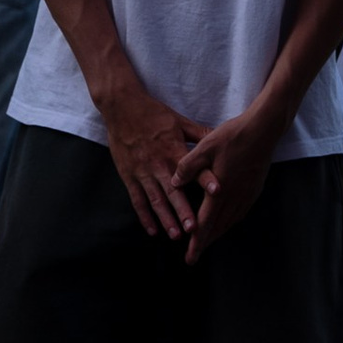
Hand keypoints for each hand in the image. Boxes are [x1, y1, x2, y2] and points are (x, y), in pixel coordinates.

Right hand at [95, 78, 204, 239]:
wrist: (122, 107)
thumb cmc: (153, 113)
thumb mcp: (179, 120)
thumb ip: (199, 133)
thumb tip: (220, 138)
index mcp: (173, 150)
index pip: (192, 167)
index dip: (205, 178)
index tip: (217, 191)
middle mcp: (158, 164)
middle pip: (173, 191)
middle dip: (183, 210)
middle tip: (194, 228)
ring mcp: (142, 172)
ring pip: (155, 200)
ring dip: (166, 218)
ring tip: (176, 235)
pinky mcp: (129, 176)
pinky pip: (137, 200)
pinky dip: (144, 216)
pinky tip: (153, 230)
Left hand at [175, 106, 277, 261]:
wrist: (263, 129)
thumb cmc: (233, 136)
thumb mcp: (205, 146)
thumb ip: (188, 166)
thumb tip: (173, 183)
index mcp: (219, 191)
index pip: (205, 223)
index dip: (197, 242)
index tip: (190, 258)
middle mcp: (234, 197)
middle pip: (218, 227)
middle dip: (205, 243)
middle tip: (195, 256)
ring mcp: (246, 194)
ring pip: (230, 222)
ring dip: (218, 233)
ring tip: (208, 241)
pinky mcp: (254, 189)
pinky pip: (240, 213)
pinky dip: (230, 222)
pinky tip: (227, 220)